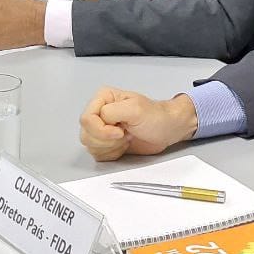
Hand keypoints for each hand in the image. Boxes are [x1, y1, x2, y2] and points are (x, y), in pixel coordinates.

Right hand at [79, 87, 198, 161]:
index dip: (102, 130)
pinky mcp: (105, 144)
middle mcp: (98, 113)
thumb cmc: (156, 117)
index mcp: (102, 99)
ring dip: (110, 147)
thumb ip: (112, 111)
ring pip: (90, 146)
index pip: (86, 119)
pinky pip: (98, 155)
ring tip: (126, 138)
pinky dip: (112, 154)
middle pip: (86, 134)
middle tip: (125, 134)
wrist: (167, 130)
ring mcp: (101, 129)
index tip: (121, 131)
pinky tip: (124, 145)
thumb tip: (101, 120)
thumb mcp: (136, 109)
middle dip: (107, 140)